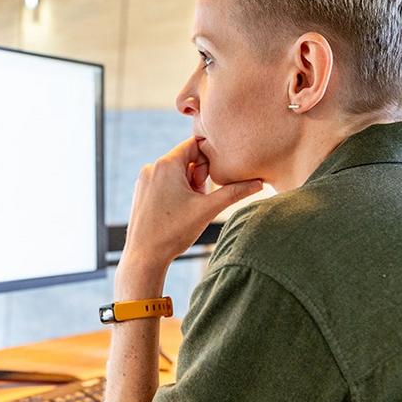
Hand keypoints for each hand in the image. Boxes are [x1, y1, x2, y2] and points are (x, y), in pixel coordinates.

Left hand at [122, 137, 263, 271]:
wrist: (144, 257)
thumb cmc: (174, 232)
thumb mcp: (208, 209)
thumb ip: (234, 192)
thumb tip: (259, 182)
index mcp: (167, 164)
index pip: (195, 144)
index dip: (209, 161)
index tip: (212, 181)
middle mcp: (152, 166)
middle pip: (187, 159)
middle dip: (199, 177)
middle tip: (200, 199)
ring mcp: (144, 179)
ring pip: (176, 172)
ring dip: (188, 186)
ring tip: (189, 208)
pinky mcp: (141, 191)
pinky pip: (164, 182)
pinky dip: (176, 192)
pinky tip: (177, 212)